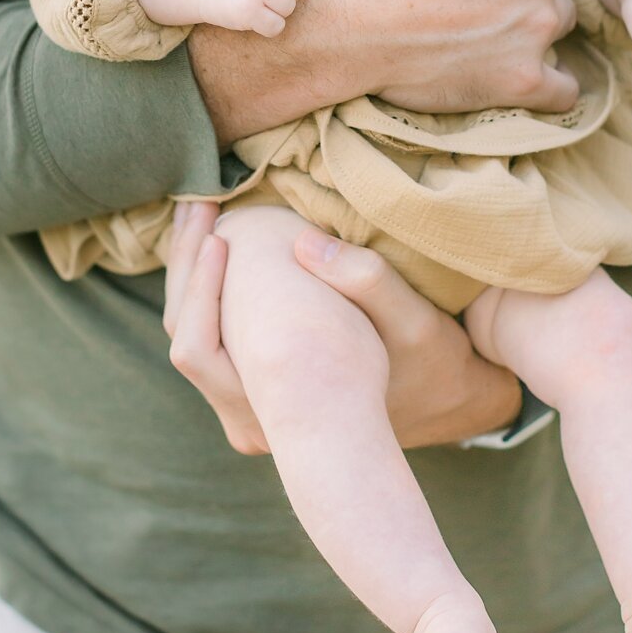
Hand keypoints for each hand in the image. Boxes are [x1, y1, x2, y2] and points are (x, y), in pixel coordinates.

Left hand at [163, 202, 522, 453]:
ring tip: (199, 218)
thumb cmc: (430, 359)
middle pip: (185, 342)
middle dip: (184, 268)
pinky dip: (209, 293)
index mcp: (281, 411)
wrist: (447, 400)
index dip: (198, 286)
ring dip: (191, 277)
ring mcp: (252, 414)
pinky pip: (213, 341)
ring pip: (192, 341)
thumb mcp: (414, 318)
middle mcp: (253, 423)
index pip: (200, 351)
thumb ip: (365, 279)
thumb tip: (302, 243)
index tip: (215, 231)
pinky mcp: (258, 394)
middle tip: (195, 209)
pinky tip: (217, 246)